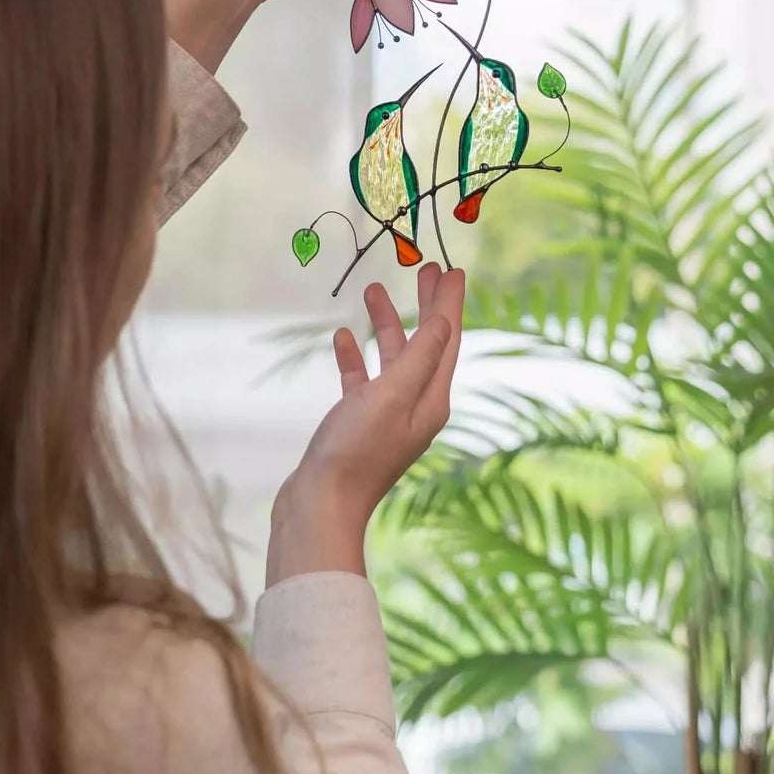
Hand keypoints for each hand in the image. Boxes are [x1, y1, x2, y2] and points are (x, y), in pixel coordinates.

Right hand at [266, 264, 464, 585]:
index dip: (449, 302)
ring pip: (392, 358)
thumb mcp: (393, 395)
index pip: (447, 339)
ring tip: (374, 289)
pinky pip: (362, 380)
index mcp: (432, 399)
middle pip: (425, 343)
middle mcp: (415, 406)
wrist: (320, 505)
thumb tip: (445, 319)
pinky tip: (343, 336)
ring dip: (386, 323)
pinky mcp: (357, 423)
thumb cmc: (356, 451)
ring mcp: (386, 415)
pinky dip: (355, 357)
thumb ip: (421, 355)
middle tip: (424, 268)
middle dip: (425, 305)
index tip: (453, 269)